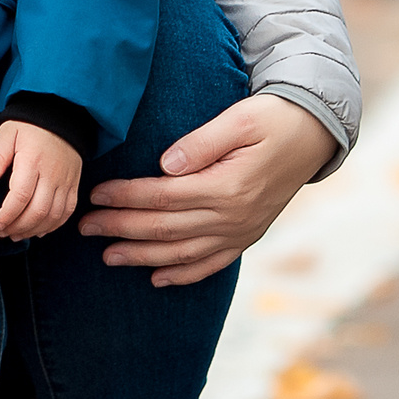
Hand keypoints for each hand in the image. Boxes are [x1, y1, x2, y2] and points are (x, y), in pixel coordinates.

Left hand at [0, 119, 81, 239]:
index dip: (8, 215)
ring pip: (54, 215)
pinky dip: (53, 226)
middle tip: (3, 232)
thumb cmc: (29, 125)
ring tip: (17, 234)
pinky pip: (67, 212)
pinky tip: (38, 230)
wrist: (61, 116)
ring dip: (34, 230)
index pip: (21, 196)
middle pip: (38, 211)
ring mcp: (66, 181)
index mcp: (32, 161)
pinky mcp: (74, 185)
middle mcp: (52, 174)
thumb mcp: (7, 133)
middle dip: (19, 226)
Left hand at [79, 92, 336, 286]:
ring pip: (184, 252)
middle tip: (84, 227)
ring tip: (108, 257)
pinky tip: (157, 279)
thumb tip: (166, 164)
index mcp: (228, 186)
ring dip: (143, 257)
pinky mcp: (248, 235)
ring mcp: (242, 231)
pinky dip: (183, 274)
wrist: (314, 134)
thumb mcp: (239, 119)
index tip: (95, 195)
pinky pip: (212, 263)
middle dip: (121, 229)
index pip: (164, 196)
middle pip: (166, 228)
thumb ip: (202, 143)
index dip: (126, 197)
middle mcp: (234, 216)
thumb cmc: (271, 119)